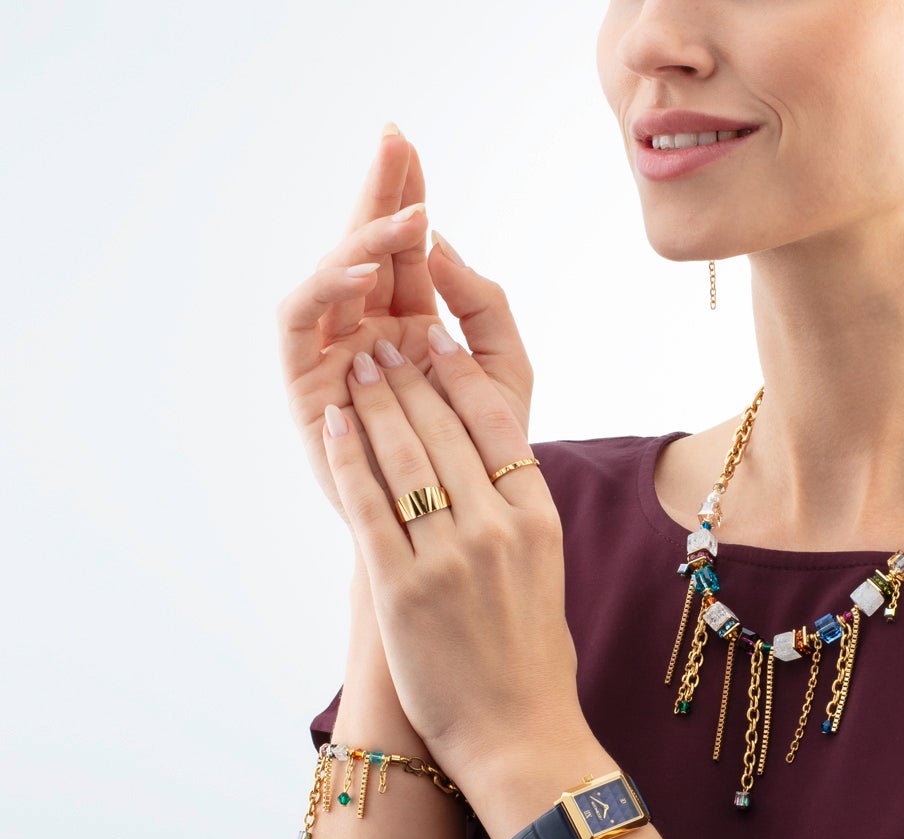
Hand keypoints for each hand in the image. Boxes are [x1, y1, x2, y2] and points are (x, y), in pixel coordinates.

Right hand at [276, 128, 535, 530]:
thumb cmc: (482, 460)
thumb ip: (485, 309)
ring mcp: (333, 356)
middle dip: (377, 193)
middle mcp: (366, 333)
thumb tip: (443, 243)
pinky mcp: (305, 386)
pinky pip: (299, 323)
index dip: (405, 195)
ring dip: (361, 240)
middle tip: (394, 141)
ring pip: (331, 277)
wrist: (453, 534)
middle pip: (363, 248)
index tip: (410, 144)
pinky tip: (364, 274)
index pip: (405, 249)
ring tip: (404, 218)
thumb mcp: (505, 375)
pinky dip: (325, 291)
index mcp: (412, 326)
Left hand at [320, 317, 582, 783]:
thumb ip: (519, 526)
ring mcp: (449, 557)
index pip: (497, 427)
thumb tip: (492, 485)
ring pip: (406, 457)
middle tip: (385, 345)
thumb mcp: (545, 580)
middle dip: (410, 379)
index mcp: (539, 523)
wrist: (519, 737)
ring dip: (377, 404)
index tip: (437, 347)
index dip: (462, 378)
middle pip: (447, 430)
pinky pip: (370, 505)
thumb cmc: (532, 668)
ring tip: (360, 370)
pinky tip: (336, 425)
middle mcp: (498, 530)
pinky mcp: (402, 588)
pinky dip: (349, 459)